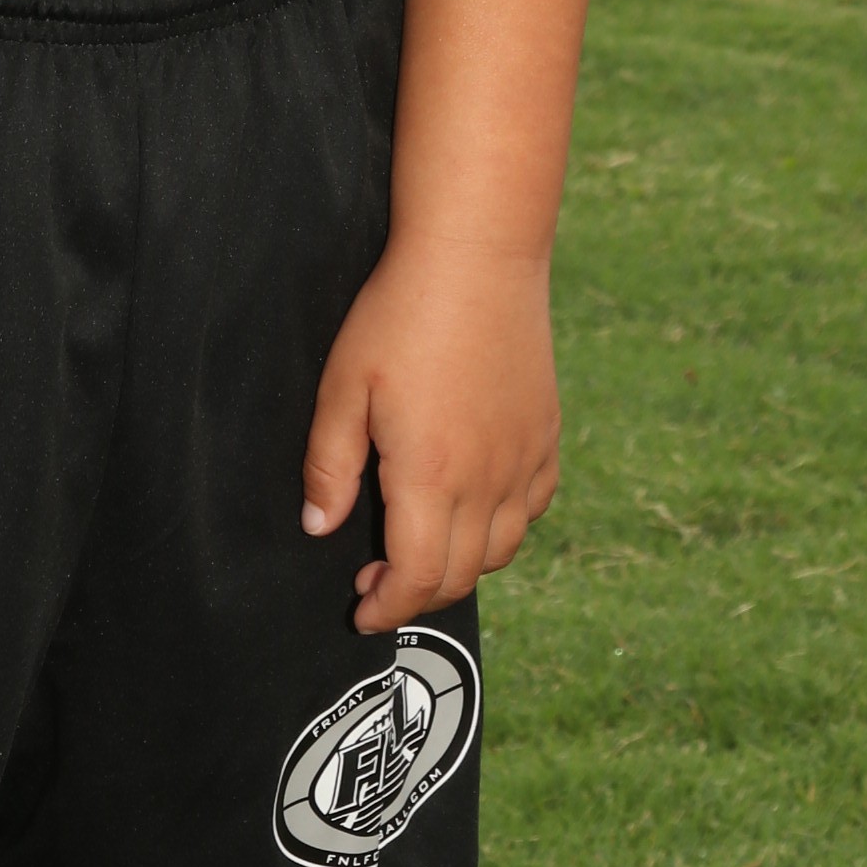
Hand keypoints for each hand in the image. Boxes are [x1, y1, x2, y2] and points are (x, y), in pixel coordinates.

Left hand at [301, 236, 561, 634]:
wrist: (477, 254)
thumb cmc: (401, 313)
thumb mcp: (343, 386)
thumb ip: (329, 467)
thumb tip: (320, 529)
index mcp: (430, 474)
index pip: (415, 577)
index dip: (386, 608)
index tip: (361, 613)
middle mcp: (487, 479)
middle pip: (458, 574)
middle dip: (415, 593)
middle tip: (377, 581)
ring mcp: (524, 458)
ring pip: (501, 549)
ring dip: (459, 564)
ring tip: (422, 543)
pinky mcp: (546, 434)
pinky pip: (532, 507)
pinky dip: (504, 526)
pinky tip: (473, 503)